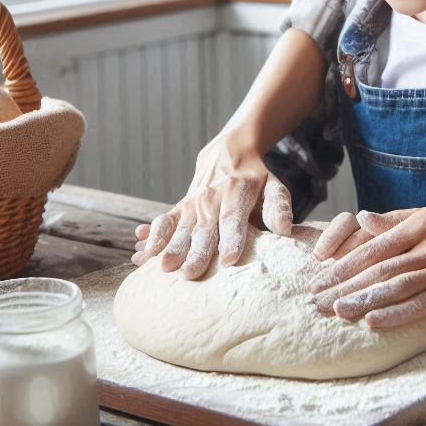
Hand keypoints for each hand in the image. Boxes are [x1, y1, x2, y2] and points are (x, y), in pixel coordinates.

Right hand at [132, 129, 292, 278]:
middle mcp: (211, 198)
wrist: (229, 151)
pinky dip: (151, 238)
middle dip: (196, 252)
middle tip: (189, 275)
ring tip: (161, 267)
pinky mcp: (179, 207)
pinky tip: (140, 255)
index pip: (233, 218)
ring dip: (169, 247)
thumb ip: (278, 207)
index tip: (229, 260)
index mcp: (237, 193)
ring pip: (179, 227)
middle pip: (203, 229)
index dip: (232, 239)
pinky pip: (162, 222)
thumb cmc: (256, 178)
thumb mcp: (273, 186)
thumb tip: (285, 229)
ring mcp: (192, 203)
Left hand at [307, 199, 425, 327]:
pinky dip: (397, 313)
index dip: (343, 265)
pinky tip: (374, 321)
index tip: (318, 279)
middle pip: (380, 268)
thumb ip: (395, 222)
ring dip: (365, 300)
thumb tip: (362, 220)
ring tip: (338, 312)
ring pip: (398, 286)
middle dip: (346, 285)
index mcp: (418, 225)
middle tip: (317, 302)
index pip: (373, 247)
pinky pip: (424, 304)